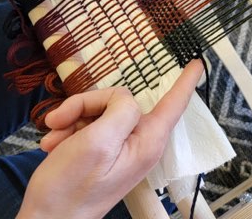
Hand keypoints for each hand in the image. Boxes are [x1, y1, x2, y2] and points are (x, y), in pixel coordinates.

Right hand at [17, 60, 203, 218]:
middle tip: (61, 120)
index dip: (186, 81)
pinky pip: (89, 122)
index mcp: (148, 140)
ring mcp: (119, 145)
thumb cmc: (70, 187)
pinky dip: (69, 128)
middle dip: (87, 104)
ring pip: (100, 108)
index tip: (197, 63)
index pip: (174, 103)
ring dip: (73, 118)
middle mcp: (138, 140)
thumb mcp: (98, 143)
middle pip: (120, 99)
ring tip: (55, 138)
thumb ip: (121, 110)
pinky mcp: (103, 149)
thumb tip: (126, 99)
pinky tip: (54, 143)